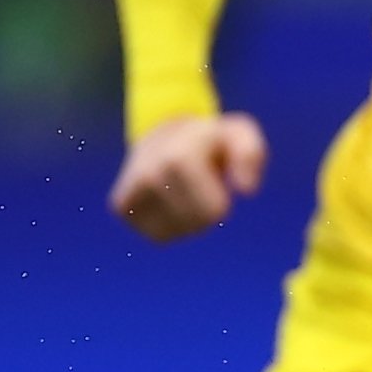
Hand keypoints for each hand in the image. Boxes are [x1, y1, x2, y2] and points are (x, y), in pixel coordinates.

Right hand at [109, 113, 265, 244]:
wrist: (160, 135)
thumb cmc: (209, 140)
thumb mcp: (238, 135)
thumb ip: (250, 154)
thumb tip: (247, 190)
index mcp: (178, 157)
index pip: (213, 211)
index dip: (221, 202)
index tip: (215, 180)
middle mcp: (148, 174)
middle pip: (198, 224)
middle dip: (208, 211)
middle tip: (200, 185)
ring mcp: (130, 190)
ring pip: (178, 232)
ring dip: (190, 219)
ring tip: (183, 190)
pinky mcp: (120, 207)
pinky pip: (159, 236)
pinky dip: (171, 225)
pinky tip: (168, 201)